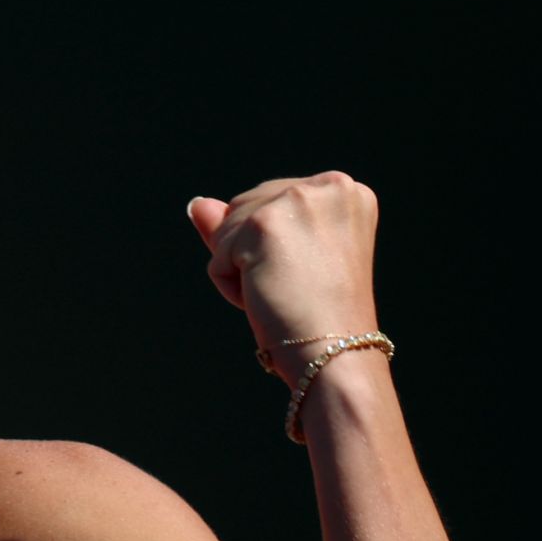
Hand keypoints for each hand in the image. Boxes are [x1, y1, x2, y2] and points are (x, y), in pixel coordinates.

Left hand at [187, 171, 379, 384]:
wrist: (336, 355)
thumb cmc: (318, 316)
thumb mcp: (283, 258)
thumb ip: (241, 222)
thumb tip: (197, 204)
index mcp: (344, 191)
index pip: (273, 202)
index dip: (275, 247)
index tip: (310, 276)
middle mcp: (329, 185)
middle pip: (247, 207)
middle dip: (254, 252)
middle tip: (296, 288)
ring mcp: (298, 200)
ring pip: (228, 228)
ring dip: (241, 268)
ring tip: (283, 293)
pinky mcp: (265, 223)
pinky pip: (218, 254)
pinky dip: (230, 285)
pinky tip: (266, 299)